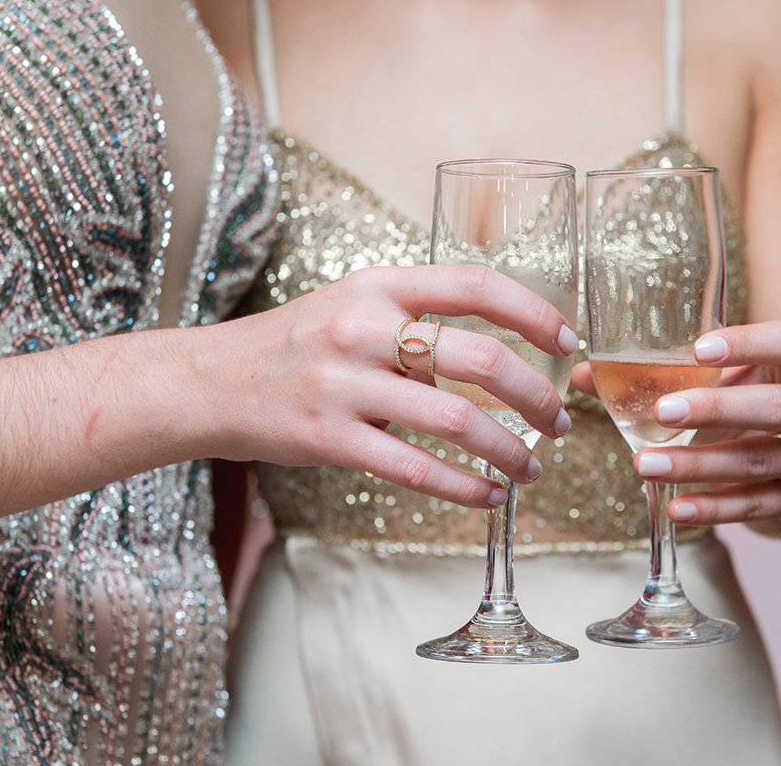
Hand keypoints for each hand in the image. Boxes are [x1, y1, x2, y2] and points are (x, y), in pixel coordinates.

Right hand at [213, 265, 576, 508]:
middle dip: (535, 394)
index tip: (567, 340)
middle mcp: (363, 327)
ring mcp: (344, 384)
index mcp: (378, 285)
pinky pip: (415, 469)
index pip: (475, 284)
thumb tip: (495, 352)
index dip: (533, 312)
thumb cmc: (296, 344)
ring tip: (531, 467)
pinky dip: (465, 488)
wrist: (212, 381)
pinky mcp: (329, 438)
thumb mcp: (352, 305)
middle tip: (558, 421)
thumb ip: (416, 318)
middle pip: (479, 357)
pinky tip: (489, 497)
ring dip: (509, 450)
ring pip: (456, 420)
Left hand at [571, 320, 780, 527]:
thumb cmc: (759, 393)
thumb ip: (669, 368)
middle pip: (777, 406)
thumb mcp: (731, 373)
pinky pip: (759, 504)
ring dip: (700, 464)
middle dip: (716, 410)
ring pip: (760, 459)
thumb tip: (585, 373)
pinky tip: (676, 505)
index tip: (700, 348)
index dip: (750, 343)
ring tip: (646, 465)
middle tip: (662, 412)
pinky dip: (715, 505)